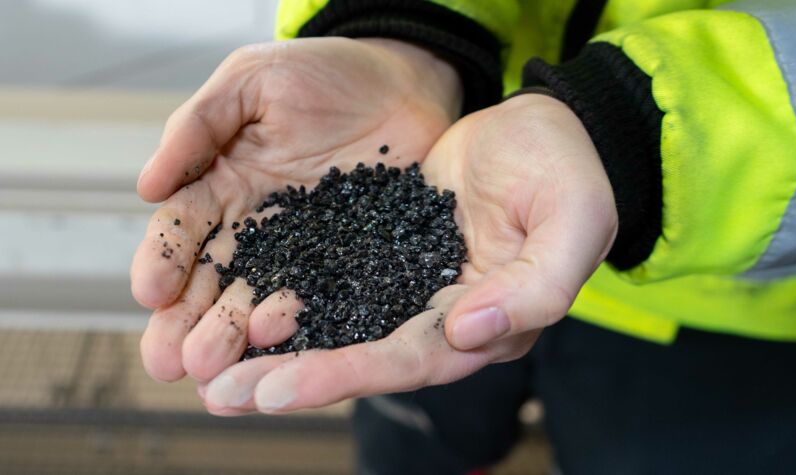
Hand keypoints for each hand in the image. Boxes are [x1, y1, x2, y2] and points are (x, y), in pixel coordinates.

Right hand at [131, 37, 461, 381]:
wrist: (402, 81)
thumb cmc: (323, 73)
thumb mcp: (251, 82)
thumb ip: (198, 126)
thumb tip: (145, 186)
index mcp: (223, 186)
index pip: (182, 231)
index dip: (164, 261)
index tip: (150, 292)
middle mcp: (258, 228)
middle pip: (214, 280)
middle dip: (188, 322)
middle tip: (172, 362)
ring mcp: (305, 250)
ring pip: (261, 298)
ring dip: (234, 336)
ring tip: (216, 369)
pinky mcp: (352, 261)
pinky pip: (325, 297)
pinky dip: (302, 324)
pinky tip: (282, 350)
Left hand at [197, 93, 617, 414]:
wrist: (545, 129)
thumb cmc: (568, 172)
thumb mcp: (573, 222)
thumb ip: (535, 287)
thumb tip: (466, 330)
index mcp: (490, 323)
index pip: (410, 360)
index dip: (344, 376)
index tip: (276, 389)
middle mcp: (443, 318)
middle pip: (361, 355)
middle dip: (291, 377)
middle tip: (220, 394)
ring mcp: (412, 287)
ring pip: (339, 324)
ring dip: (277, 347)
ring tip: (211, 367)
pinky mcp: (388, 251)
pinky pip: (333, 278)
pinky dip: (288, 294)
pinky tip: (240, 300)